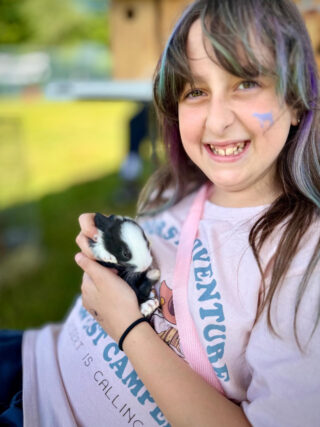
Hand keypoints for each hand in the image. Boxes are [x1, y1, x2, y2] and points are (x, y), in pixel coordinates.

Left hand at [75, 213, 141, 341]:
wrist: (128, 328)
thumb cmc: (119, 299)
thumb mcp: (105, 278)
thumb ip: (90, 266)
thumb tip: (77, 255)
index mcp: (85, 287)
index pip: (90, 268)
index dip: (103, 266)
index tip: (116, 270)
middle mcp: (85, 298)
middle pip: (94, 279)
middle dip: (106, 276)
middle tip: (120, 277)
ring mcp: (93, 309)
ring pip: (99, 290)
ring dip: (108, 286)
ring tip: (121, 288)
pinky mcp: (101, 316)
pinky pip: (103, 301)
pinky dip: (110, 297)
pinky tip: (119, 300)